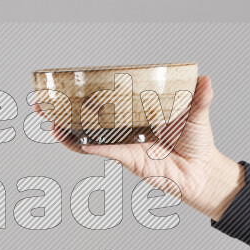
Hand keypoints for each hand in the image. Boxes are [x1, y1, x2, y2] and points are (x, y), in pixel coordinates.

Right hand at [37, 75, 244, 220]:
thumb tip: (206, 77)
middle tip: (43, 103)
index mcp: (139, 112)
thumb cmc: (198, 143)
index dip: (88, 92)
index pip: (109, 99)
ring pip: (91, 136)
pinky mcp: (129, 159)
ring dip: (69, 131)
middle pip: (90, 117)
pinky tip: (75, 141)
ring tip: (50, 122)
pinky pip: (106, 152)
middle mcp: (128, 127)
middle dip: (64, 111)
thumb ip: (200, 97)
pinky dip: (91, 147)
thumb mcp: (198, 114)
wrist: (203, 172)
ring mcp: (126, 143)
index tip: (67, 85)